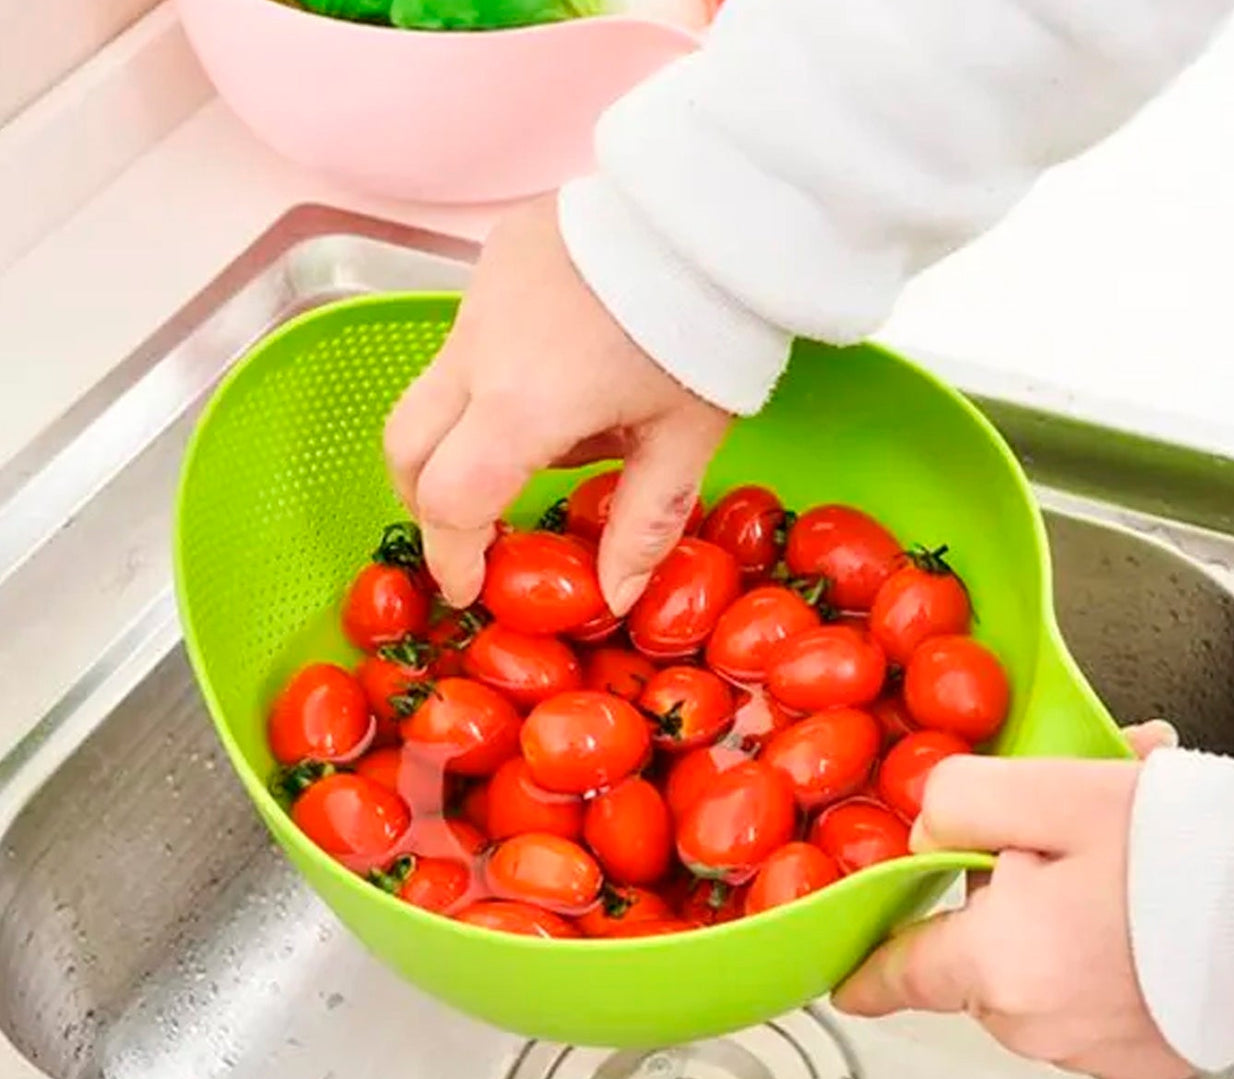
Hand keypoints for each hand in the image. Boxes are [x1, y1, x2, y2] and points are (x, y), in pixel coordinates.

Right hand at [384, 194, 730, 611]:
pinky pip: (468, 337)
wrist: (712, 210)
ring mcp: (477, 300)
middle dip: (428, 500)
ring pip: (435, 390)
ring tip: (550, 435)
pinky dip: (491, 375)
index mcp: (524, 406)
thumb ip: (641, 524)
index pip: (449, 502)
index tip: (470, 586)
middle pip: (406, 446)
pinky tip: (562, 365)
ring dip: (464, 434)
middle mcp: (478, 353)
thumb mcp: (684, 441)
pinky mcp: (491, 261)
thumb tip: (613, 599)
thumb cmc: (707, 332)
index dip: (452, 555)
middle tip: (477, 527)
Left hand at [833, 721, 1190, 1078]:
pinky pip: (1092, 1003)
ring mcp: (1094, 1049)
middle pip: (981, 958)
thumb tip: (928, 827)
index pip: (904, 975)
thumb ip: (960, 802)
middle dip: (1006, 900)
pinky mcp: (1145, 1058)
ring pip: (1040, 977)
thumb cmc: (1183, 852)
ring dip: (1060, 924)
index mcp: (1002, 962)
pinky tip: (1146, 911)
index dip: (869, 972)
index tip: (848, 981)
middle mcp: (1039, 1021)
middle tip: (1062, 845)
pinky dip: (1103, 959)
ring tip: (1121, 865)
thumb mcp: (1053, 791)